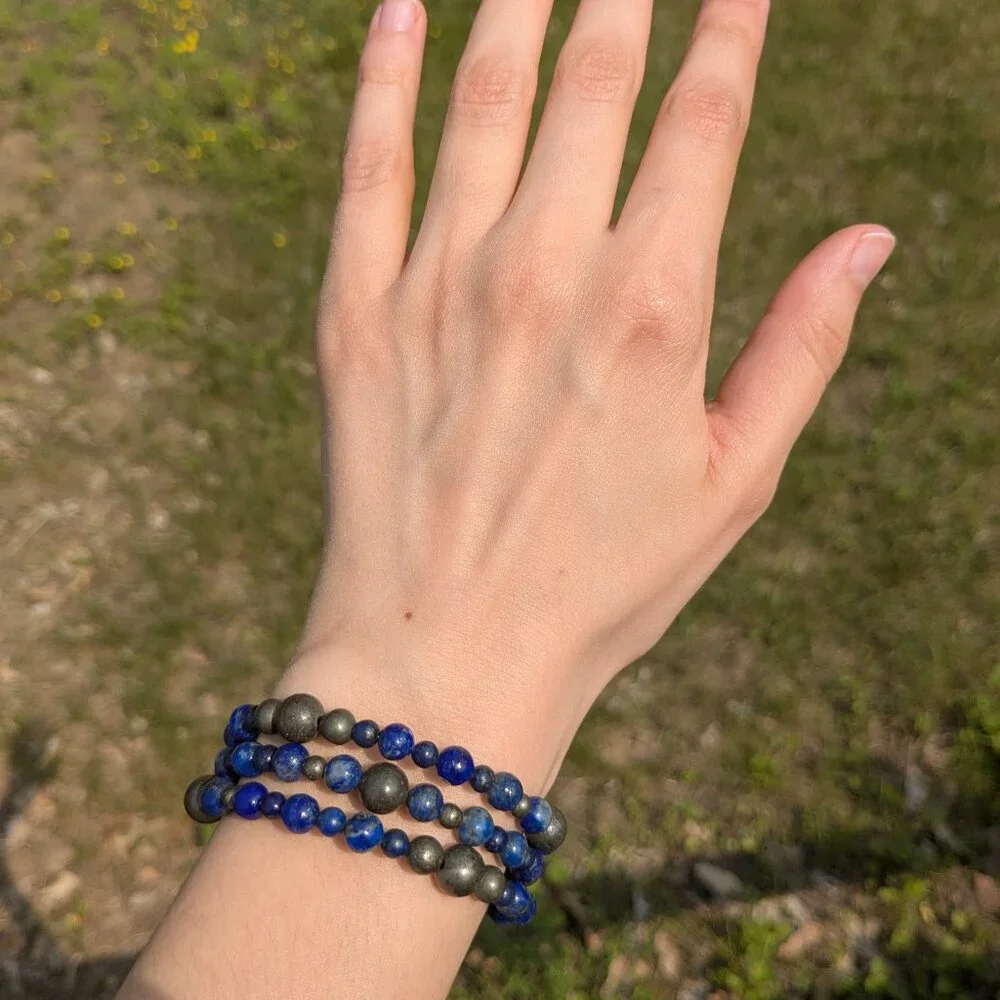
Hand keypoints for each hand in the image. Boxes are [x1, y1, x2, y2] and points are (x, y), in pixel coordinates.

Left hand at [284, 0, 893, 789]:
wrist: (445, 652)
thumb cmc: (602, 582)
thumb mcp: (733, 482)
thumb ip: (803, 349)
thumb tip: (870, 239)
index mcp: (653, 305)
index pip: (705, 119)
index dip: (729, 31)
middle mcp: (545, 269)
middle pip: (596, 78)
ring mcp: (440, 282)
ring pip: (485, 96)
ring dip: (518, 5)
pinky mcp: (357, 311)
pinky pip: (369, 163)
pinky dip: (382, 75)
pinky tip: (396, 9)